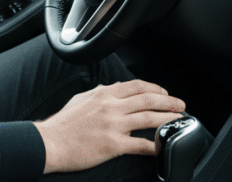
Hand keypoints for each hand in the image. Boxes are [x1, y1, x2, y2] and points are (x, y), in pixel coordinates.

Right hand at [33, 79, 185, 173]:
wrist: (50, 142)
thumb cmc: (63, 124)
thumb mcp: (81, 99)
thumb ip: (98, 94)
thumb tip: (109, 90)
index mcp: (104, 93)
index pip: (137, 85)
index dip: (155, 88)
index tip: (165, 92)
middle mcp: (111, 106)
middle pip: (149, 98)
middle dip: (169, 101)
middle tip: (181, 105)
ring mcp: (114, 125)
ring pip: (150, 118)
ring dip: (169, 118)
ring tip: (180, 120)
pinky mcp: (113, 144)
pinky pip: (141, 144)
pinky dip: (156, 145)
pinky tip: (164, 145)